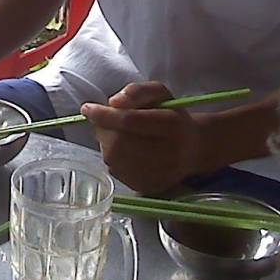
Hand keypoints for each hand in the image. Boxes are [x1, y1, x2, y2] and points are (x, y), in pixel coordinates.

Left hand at [82, 82, 209, 194]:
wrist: (192, 148)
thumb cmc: (172, 116)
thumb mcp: (159, 93)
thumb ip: (136, 91)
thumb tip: (113, 102)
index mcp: (173, 125)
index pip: (130, 121)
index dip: (104, 115)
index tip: (87, 108)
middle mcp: (169, 153)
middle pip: (119, 143)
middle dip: (103, 130)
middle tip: (103, 122)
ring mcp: (160, 175)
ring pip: (115, 160)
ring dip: (106, 144)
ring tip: (115, 134)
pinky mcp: (150, 188)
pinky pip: (118, 173)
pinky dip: (113, 158)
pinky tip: (123, 150)